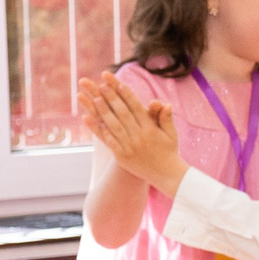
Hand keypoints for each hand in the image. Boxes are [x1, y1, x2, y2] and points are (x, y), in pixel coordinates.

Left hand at [78, 74, 185, 191]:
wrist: (167, 175)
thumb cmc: (169, 151)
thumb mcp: (171, 134)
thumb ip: (166, 118)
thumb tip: (164, 103)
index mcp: (151, 129)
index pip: (137, 108)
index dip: (126, 95)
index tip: (118, 83)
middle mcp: (140, 136)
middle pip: (123, 113)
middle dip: (112, 98)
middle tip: (101, 84)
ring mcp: (129, 146)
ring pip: (113, 125)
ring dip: (102, 111)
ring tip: (93, 98)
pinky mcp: (122, 156)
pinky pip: (108, 140)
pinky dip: (97, 129)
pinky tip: (87, 118)